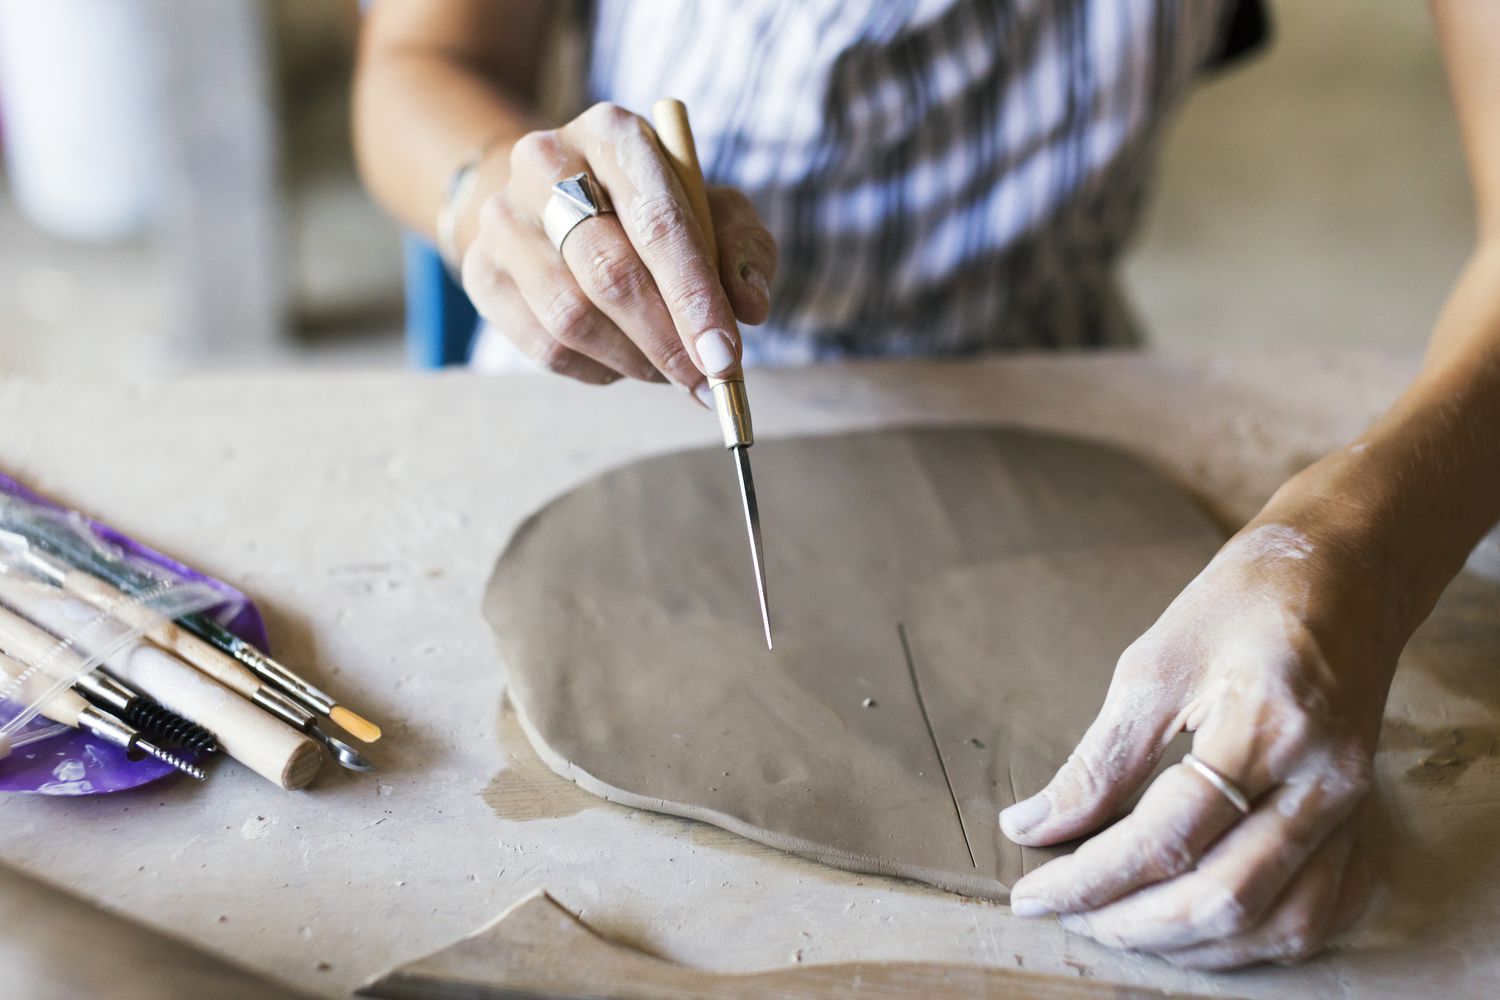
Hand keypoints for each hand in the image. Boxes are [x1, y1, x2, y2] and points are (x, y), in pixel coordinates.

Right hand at [461, 103, 776, 397]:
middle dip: (667, 339)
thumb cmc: (651, 207)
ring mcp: (503, 220)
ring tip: (673, 372)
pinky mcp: (482, 271)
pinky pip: (543, 346)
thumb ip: (742, 248)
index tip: (726, 355)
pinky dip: (598, 370)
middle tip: (708, 380)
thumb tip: (750, 306)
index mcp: (612, 133)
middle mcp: (544, 165)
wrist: (553, 197)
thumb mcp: (711, 208)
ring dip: (636, 361)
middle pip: (609, 273)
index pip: (657, 222)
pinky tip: (627, 363)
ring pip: (572, 317)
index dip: (694, 296)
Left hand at [1000, 519, 1391, 968]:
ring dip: (1190, 945)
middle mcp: (1324, 781)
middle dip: (1133, 923)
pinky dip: (1254, 939)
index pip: (1168, 836)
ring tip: (1117, 926)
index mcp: (1266, 724)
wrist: (1342, 574)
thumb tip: (1032, 826)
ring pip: (1278, 925)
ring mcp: (1354, 809)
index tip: (1031, 894)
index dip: (1090, 877)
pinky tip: (1197, 929)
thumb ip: (1099, 759)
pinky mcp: (1363, 823)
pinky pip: (1320, 914)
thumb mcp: (1152, 666)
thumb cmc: (1242, 604)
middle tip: (1067, 915)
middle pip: (1225, 897)